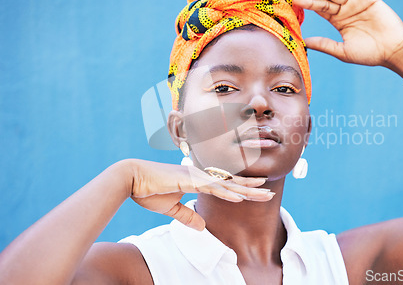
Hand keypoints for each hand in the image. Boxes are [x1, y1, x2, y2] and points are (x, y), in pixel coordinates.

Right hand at [127, 159, 272, 230]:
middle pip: (232, 183)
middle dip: (252, 188)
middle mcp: (201, 176)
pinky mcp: (189, 180)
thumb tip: (202, 227)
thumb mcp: (171, 208)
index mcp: (197, 180)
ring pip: (228, 185)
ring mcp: (197, 177)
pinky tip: (241, 197)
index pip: (225, 185)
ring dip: (247, 190)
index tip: (257, 192)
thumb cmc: (149, 190)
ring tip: (265, 194)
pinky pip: (213, 188)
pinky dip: (227, 193)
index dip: (242, 188)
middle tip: (270, 193)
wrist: (132, 178)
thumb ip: (187, 216)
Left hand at [289, 0, 402, 66]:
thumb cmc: (369, 54)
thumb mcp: (342, 51)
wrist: (393, 51)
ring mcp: (355, 2)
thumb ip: (325, 45)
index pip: (318, 10)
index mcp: (338, 21)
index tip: (291, 0)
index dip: (305, 4)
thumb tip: (304, 42)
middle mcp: (344, 10)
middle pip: (322, 0)